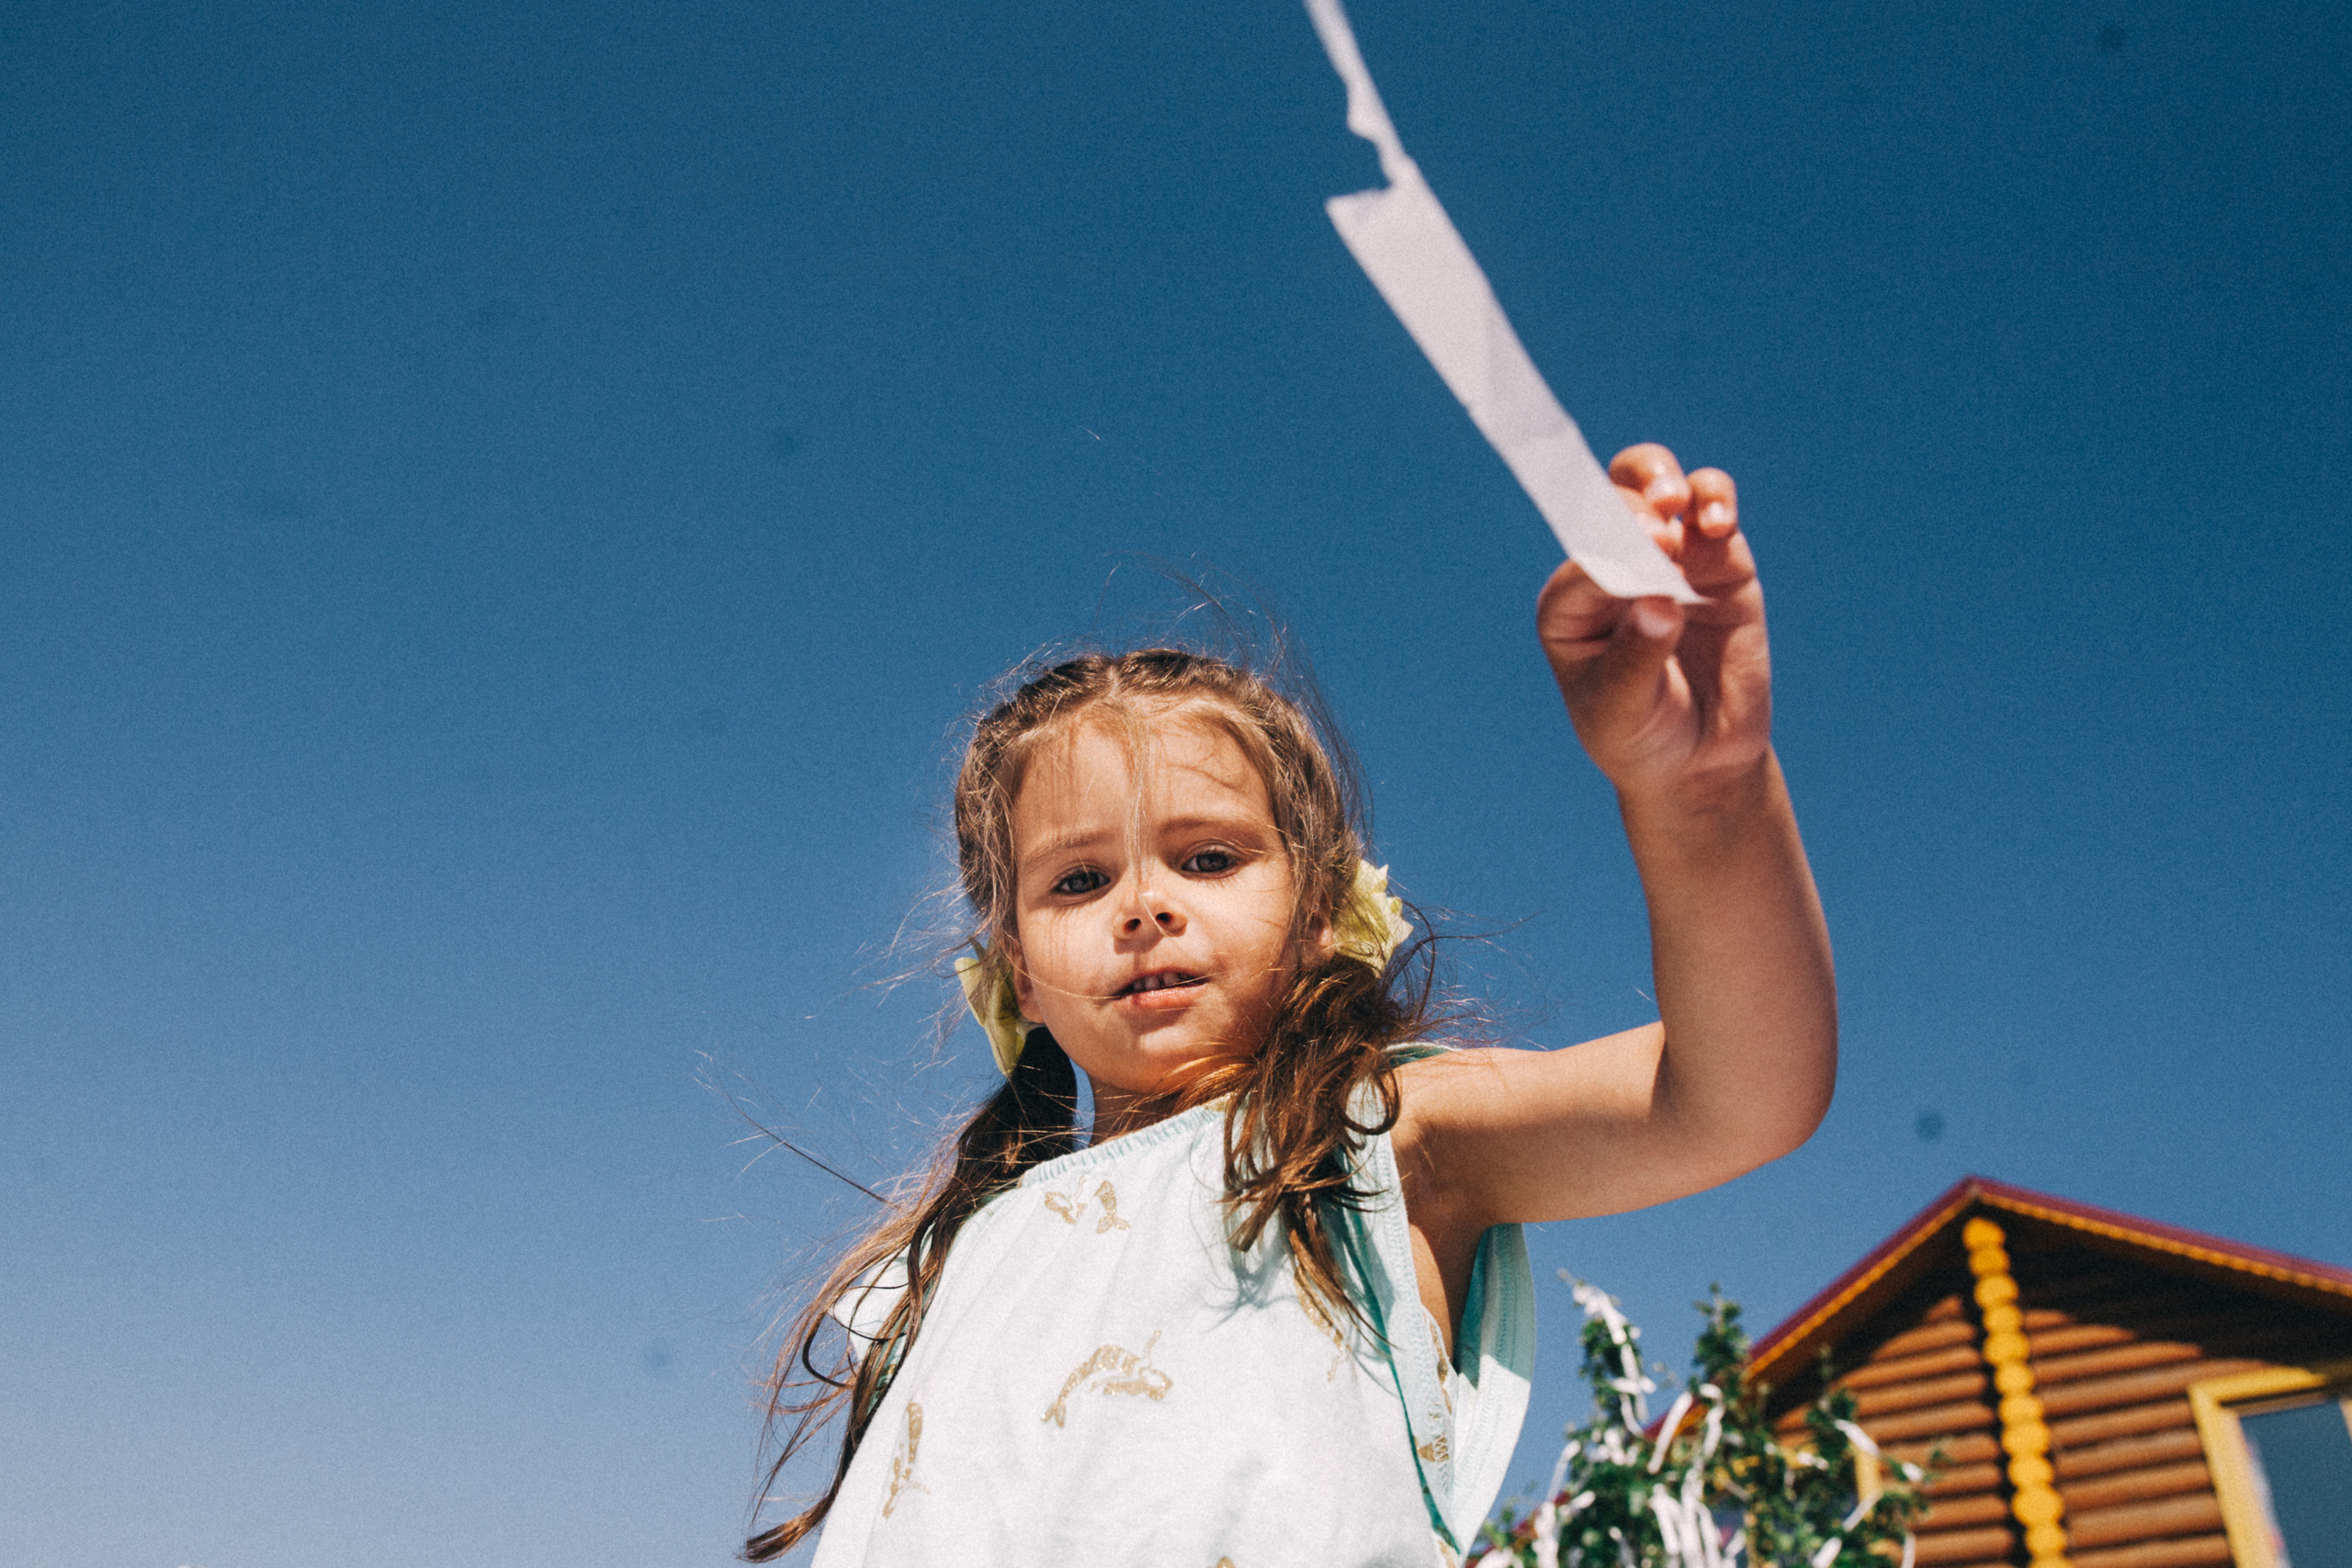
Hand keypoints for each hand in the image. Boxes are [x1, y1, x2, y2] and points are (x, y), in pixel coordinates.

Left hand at [1537, 443, 1770, 804]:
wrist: (1699, 761)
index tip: (1639, 567)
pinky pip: (1712, 508)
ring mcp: (1667, 559)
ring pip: (1657, 485)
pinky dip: (1714, 500)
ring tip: (1677, 507)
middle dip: (1629, 506)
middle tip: (1655, 533)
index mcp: (1570, 605)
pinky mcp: (1718, 561)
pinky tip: (1719, 523)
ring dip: (1663, 480)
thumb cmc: (1640, 735)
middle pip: (1609, 503)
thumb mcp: (1623, 712)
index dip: (1606, 554)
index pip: (1580, 562)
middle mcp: (1613, 570)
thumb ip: (1636, 660)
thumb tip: (1660, 603)